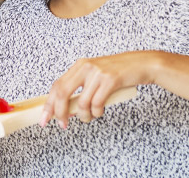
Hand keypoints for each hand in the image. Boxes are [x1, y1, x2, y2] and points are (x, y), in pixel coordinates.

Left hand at [39, 51, 156, 128]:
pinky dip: (96, 112)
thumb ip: (81, 90)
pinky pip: (96, 103)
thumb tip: (65, 110)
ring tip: (89, 117)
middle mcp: (85, 67)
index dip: (49, 104)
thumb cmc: (119, 73)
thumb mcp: (96, 77)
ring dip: (83, 116)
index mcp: (79, 66)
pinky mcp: (110, 80)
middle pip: (62, 93)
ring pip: (81, 102)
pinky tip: (99, 111)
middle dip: (59, 112)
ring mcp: (97, 73)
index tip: (44, 118)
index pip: (56, 86)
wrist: (143, 64)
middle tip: (62, 124)